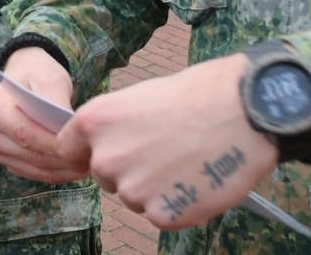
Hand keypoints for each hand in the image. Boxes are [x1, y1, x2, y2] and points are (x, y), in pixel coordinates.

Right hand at [0, 47, 85, 183]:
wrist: (25, 79)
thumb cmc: (37, 75)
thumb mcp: (49, 78)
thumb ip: (55, 99)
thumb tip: (65, 128)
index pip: (26, 135)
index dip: (55, 145)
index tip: (82, 146)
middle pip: (30, 155)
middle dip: (63, 160)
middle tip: (91, 159)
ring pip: (34, 169)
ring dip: (63, 170)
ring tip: (88, 164)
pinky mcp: (9, 160)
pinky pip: (35, 174)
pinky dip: (57, 173)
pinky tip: (76, 167)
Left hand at [56, 53, 306, 229]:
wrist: (242, 112)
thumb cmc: (195, 96)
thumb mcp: (137, 98)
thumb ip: (113, 128)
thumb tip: (104, 148)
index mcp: (93, 122)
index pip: (67, 149)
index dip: (87, 151)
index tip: (104, 152)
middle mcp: (106, 158)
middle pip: (104, 175)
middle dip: (127, 168)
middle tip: (162, 150)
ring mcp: (133, 190)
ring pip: (132, 197)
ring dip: (153, 187)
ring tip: (184, 160)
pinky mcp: (162, 214)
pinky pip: (159, 213)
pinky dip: (176, 202)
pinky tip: (195, 178)